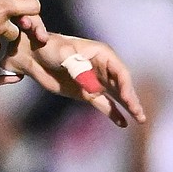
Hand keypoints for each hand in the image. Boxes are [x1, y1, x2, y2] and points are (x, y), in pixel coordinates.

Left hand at [4, 31, 146, 127]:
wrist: (32, 56)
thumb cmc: (48, 48)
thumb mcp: (62, 54)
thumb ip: (77, 67)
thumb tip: (92, 86)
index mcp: (101, 53)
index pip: (119, 71)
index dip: (125, 85)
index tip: (127, 99)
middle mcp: (102, 67)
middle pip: (121, 84)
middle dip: (131, 98)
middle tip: (140, 114)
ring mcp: (95, 81)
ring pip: (116, 95)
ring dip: (127, 106)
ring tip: (140, 119)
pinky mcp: (86, 92)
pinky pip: (103, 104)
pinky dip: (113, 112)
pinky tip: (123, 123)